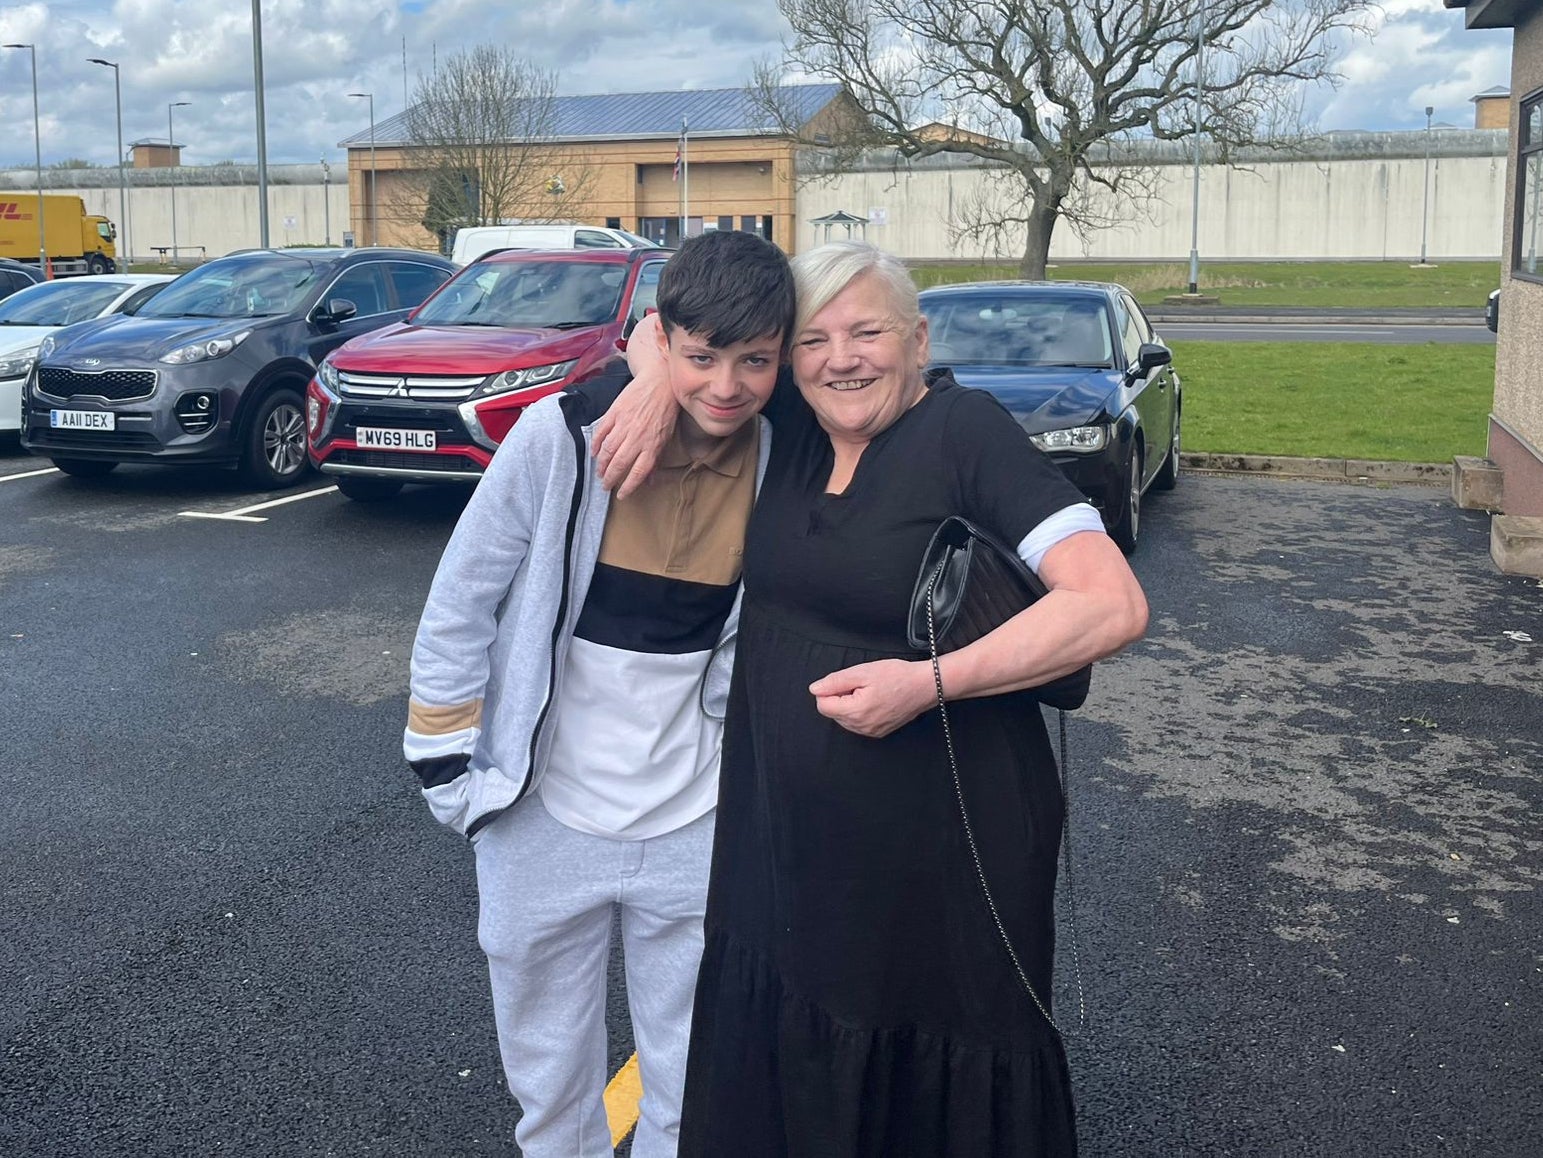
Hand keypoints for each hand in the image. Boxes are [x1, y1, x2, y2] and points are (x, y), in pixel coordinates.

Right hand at [592, 314, 676, 497]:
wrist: (660, 382)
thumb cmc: (666, 411)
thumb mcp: (667, 437)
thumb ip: (656, 459)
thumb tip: (649, 481)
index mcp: (652, 445)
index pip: (638, 472)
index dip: (628, 487)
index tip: (621, 495)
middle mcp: (637, 437)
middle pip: (619, 464)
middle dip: (610, 478)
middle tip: (605, 485)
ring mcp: (624, 424)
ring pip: (607, 450)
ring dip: (601, 464)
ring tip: (599, 472)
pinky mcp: (615, 413)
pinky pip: (601, 432)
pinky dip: (595, 444)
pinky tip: (594, 452)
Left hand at [810, 660, 933, 738]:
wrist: (924, 686)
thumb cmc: (897, 676)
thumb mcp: (862, 672)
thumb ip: (835, 681)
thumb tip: (815, 689)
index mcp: (855, 711)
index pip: (822, 705)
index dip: (830, 690)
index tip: (846, 681)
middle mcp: (861, 727)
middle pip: (832, 712)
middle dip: (840, 697)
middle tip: (861, 685)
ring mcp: (870, 732)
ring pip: (844, 719)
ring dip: (850, 704)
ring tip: (870, 692)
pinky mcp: (877, 733)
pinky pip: (857, 723)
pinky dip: (860, 711)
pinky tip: (875, 700)